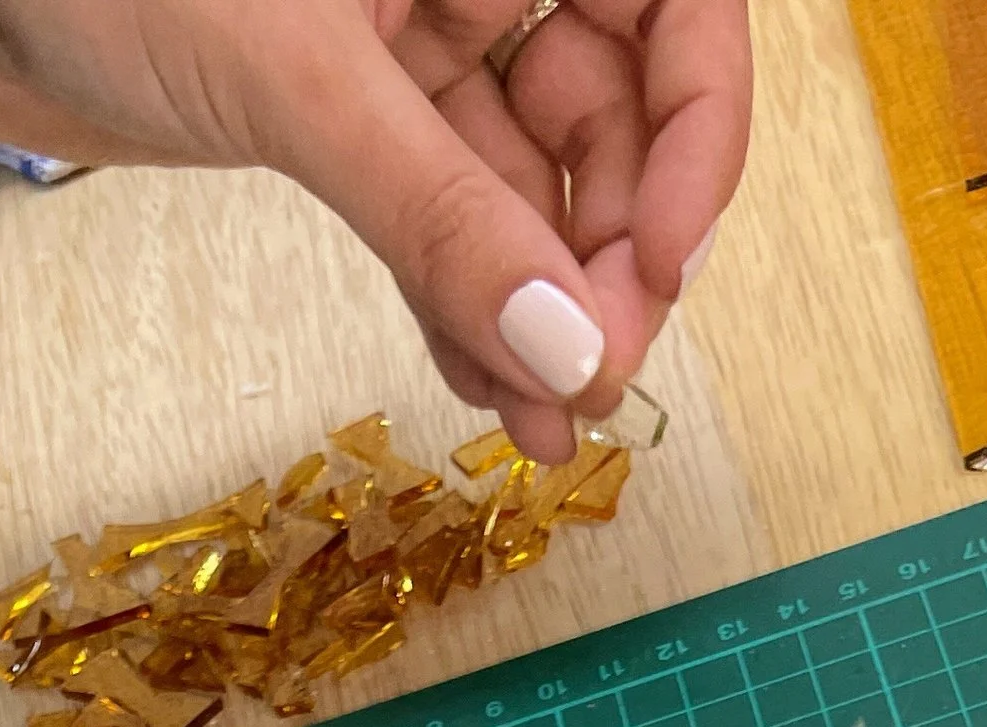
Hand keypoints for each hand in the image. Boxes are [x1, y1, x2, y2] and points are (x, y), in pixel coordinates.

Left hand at [0, 0, 751, 459]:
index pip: (674, 5)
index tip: (662, 265)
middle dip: (615, 250)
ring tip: (549, 424)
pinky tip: (485, 389)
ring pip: (530, 179)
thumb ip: (436, 211)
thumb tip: (566, 345)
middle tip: (592, 377)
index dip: (700, 135)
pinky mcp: (350, 112)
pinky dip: (468, 302)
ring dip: (545, 306)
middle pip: (614, 108)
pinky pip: (446, 215)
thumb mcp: (287, 75)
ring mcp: (412, 35)